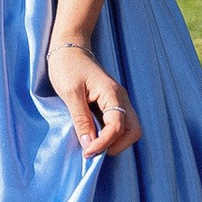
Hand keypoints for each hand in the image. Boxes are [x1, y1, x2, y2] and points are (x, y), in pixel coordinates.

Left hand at [46, 33, 139, 160]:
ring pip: (129, 130)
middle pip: (133, 131)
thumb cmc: (67, 66)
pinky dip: (111, 136)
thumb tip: (89, 144)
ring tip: (93, 146)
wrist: (69, 48)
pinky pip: (119, 125)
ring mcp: (118, 101)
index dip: (103, 144)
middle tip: (93, 151)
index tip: (86, 153)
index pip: (117, 127)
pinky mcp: (112, 104)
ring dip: (115, 142)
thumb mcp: (70, 93)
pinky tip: (94, 137)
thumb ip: (81, 119)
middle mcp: (120, 98)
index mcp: (112, 93)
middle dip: (116, 146)